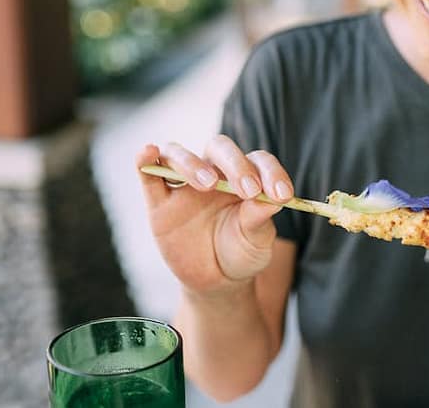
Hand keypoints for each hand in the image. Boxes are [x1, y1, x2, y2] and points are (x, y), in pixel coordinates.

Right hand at [135, 136, 293, 295]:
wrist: (216, 279)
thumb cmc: (241, 251)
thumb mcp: (256, 240)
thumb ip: (259, 219)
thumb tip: (269, 199)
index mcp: (246, 176)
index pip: (259, 161)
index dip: (272, 173)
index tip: (282, 196)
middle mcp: (215, 172)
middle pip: (220, 149)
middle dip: (236, 165)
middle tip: (249, 191)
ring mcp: (185, 185)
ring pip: (179, 155)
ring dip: (192, 164)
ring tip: (207, 184)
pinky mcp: (159, 203)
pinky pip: (148, 174)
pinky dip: (146, 160)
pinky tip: (149, 152)